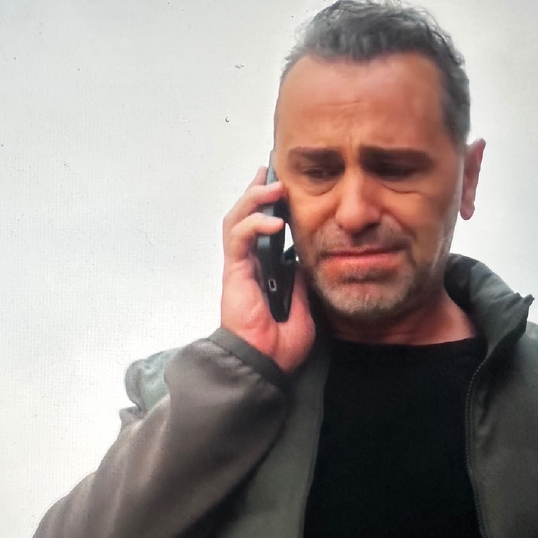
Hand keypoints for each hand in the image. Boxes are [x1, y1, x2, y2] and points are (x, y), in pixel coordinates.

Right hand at [220, 165, 314, 373]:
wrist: (264, 363)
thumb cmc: (278, 344)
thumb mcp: (302, 306)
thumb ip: (299, 282)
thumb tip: (303, 261)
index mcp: (260, 271)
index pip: (258, 229)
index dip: (265, 205)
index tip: (278, 185)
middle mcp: (246, 265)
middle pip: (243, 217)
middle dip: (255, 192)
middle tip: (271, 174)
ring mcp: (238, 268)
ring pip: (236, 221)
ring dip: (253, 200)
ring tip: (272, 187)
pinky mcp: (234, 273)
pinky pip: (238, 239)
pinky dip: (253, 224)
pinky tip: (273, 220)